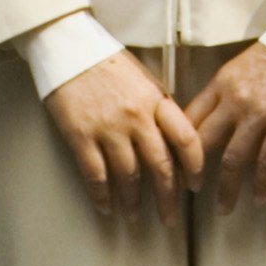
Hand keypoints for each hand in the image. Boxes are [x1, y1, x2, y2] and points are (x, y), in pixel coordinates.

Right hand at [44, 45, 206, 223]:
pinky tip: (106, 208)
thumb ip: (160, 108)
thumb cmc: (109, 62)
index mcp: (157, 100)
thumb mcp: (145, 79)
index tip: (195, 185)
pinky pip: (95, 175)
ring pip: (128, 176)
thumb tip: (174, 140)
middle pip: (160, 166)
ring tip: (135, 216)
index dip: (196, 167)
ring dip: (133, 201)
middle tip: (170, 218)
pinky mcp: (80, 135)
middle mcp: (137, 117)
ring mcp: (107, 127)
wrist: (69, 47)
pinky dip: (102, 196)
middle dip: (168, 198)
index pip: (186, 139)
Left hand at [186, 41, 265, 209]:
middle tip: (190, 193)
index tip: (173, 168)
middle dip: (193, 173)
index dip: (177, 148)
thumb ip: (218, 96)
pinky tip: (259, 198)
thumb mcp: (235, 70)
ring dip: (227, 189)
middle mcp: (234, 101)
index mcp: (218, 86)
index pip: (188, 122)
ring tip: (224, 208)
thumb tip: (201, 126)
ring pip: (233, 160)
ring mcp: (259, 114)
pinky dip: (263, 184)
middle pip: (203, 144)